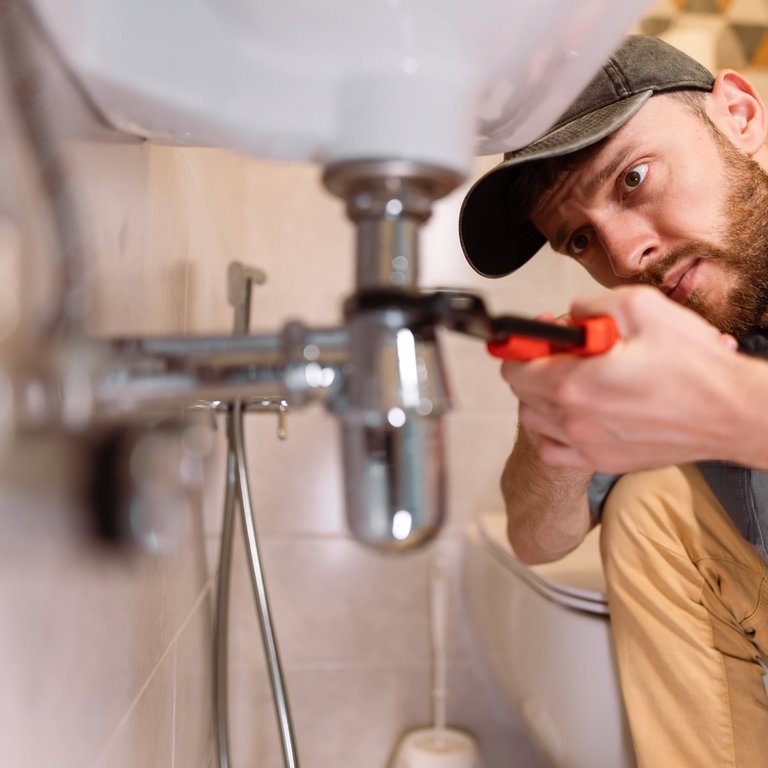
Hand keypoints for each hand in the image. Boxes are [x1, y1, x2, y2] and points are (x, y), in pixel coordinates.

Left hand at [500, 286, 742, 472]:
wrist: (731, 412)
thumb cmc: (694, 367)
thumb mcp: (641, 307)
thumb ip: (591, 306)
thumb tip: (571, 314)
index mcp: (574, 382)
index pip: (515, 365)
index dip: (522, 344)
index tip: (538, 336)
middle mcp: (573, 419)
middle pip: (521, 391)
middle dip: (534, 364)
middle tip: (564, 351)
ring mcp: (586, 445)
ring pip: (534, 420)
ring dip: (541, 396)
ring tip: (572, 379)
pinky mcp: (602, 461)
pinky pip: (552, 450)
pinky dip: (553, 431)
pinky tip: (575, 414)